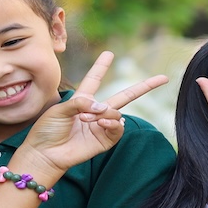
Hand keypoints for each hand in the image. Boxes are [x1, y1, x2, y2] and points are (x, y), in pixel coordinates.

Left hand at [15, 51, 166, 177]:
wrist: (44, 154)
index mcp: (81, 100)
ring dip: (105, 113)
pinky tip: (103, 123)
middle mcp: (95, 112)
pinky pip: (117, 128)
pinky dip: (112, 123)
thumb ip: (81, 103)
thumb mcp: (59, 109)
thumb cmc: (46, 130)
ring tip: (86, 119)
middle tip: (163, 78)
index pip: (95, 79)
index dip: (101, 66)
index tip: (109, 54)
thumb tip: (104, 107)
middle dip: (144, 87)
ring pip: (117, 113)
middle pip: (124, 96)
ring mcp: (101, 126)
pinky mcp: (104, 140)